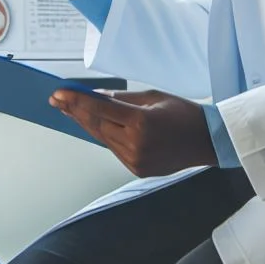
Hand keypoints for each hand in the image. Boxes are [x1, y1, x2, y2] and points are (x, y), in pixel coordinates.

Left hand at [50, 89, 217, 176]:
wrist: (208, 142)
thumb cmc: (184, 114)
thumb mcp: (152, 96)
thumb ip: (121, 98)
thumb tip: (94, 95)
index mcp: (142, 123)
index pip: (101, 110)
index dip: (77, 101)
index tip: (58, 94)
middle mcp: (137, 145)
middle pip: (97, 125)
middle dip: (75, 111)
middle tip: (56, 100)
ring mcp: (136, 161)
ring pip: (102, 138)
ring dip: (85, 123)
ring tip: (69, 109)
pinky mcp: (137, 169)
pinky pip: (113, 148)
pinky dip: (102, 134)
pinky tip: (91, 123)